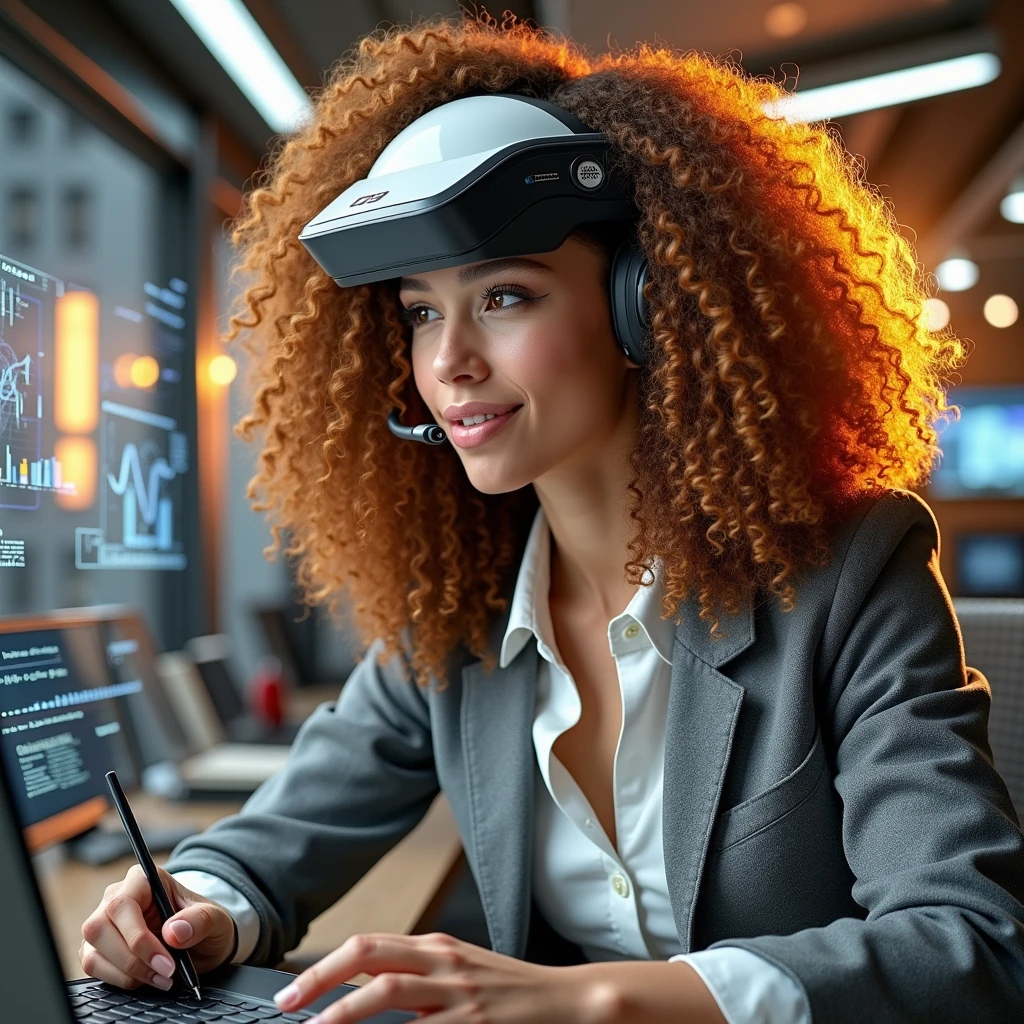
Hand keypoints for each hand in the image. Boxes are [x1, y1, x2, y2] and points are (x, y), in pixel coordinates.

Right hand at [79, 864, 236, 990]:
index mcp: (142, 880)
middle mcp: (116, 898)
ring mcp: (103, 924)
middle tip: (166, 973)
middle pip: (100, 929)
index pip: (122, 904)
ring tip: (161, 978)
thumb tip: (173, 931)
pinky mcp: (97, 948)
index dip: (138, 937)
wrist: (202, 943)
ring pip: (93, 952)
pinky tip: (145, 979)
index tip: (165, 961)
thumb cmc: (203, 923)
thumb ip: (200, 920)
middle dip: (134, 960)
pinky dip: (119, 980)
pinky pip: (93, 967)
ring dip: (127, 973)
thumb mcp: (215, 918)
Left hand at [271, 931, 607, 1022]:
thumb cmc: (509, 990)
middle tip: (288, 1004)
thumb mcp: (460, 971)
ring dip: (346, 1013)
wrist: (566, 1001)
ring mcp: (458, 993)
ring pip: (390, 992)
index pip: (369, 945)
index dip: (326, 966)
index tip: (293, 992)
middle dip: (322, 979)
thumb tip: (363, 992)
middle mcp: (443, 962)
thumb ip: (417, 975)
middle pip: (371, 957)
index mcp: (436, 946)